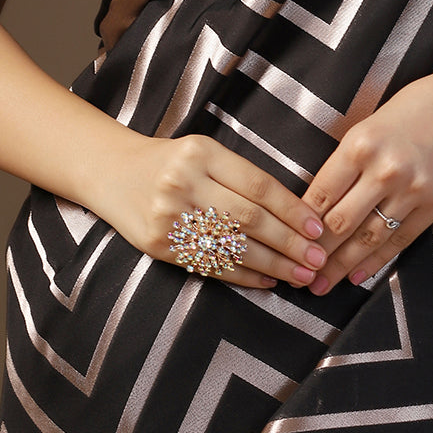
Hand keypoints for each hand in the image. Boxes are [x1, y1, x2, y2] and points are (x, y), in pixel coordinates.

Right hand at [94, 132, 327, 287]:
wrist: (113, 173)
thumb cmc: (172, 161)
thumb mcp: (205, 152)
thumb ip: (242, 176)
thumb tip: (296, 211)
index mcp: (202, 152)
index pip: (257, 185)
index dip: (291, 209)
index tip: (317, 227)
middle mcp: (185, 183)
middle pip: (248, 218)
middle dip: (289, 242)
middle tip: (318, 258)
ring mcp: (169, 216)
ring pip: (231, 246)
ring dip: (273, 264)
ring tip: (301, 275)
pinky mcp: (160, 246)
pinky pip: (210, 264)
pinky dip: (244, 276)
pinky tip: (269, 280)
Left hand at [301, 62, 432, 294]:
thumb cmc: (414, 107)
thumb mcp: (370, 123)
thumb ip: (347, 160)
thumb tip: (318, 200)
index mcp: (360, 144)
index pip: (320, 194)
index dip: (301, 224)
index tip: (289, 241)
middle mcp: (384, 169)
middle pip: (340, 222)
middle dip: (316, 253)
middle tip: (298, 274)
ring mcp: (412, 189)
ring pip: (368, 237)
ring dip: (342, 266)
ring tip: (323, 285)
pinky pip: (400, 239)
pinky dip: (377, 261)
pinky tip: (359, 275)